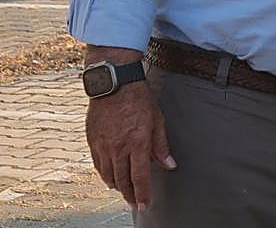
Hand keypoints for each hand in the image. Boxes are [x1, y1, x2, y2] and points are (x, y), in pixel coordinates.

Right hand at [85, 75, 174, 210]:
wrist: (114, 83)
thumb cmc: (140, 99)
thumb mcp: (157, 120)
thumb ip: (161, 146)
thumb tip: (169, 165)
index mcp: (137, 142)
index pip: (139, 176)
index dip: (142, 194)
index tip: (145, 204)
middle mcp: (118, 147)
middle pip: (122, 180)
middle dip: (129, 194)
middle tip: (135, 202)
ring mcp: (103, 145)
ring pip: (108, 175)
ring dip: (117, 186)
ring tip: (124, 191)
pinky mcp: (92, 140)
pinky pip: (97, 164)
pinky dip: (104, 174)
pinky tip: (110, 178)